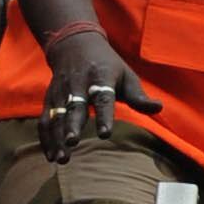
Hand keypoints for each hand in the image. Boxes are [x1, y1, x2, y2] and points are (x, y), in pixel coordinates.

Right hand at [37, 27, 160, 162]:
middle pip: (74, 106)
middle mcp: (77, 85)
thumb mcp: (126, 75)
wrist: (74, 44)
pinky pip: (45, 119)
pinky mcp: (49, 99)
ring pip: (56, 115)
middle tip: (72, 142)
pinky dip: (46, 138)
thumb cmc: (107, 66)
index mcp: (100, 78)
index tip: (105, 134)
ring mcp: (60, 92)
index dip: (104, 116)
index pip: (103, 98)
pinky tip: (51, 156)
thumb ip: (138, 96)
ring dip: (57, 137)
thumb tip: (158, 108)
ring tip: (61, 159)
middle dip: (72, 125)